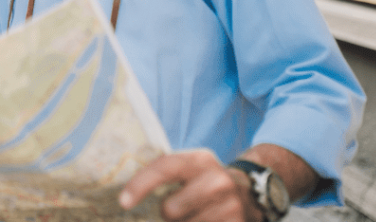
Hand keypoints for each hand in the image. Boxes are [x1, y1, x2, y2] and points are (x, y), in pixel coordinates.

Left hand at [119, 149, 259, 221]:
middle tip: (179, 209)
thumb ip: (164, 175)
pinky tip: (206, 220)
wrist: (251, 193)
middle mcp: (216, 180)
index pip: (164, 168)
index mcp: (199, 160)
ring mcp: (230, 205)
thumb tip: (127, 198)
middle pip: (170, 208)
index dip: (141, 184)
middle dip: (167, 214)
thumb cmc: (205, 181)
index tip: (124, 202)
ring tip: (196, 214)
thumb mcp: (190, 168)